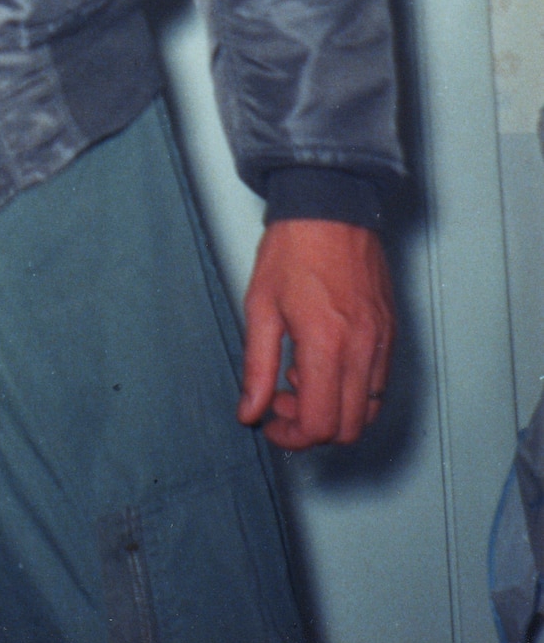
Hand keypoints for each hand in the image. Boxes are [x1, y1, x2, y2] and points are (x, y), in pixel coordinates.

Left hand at [238, 219, 394, 448]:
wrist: (330, 206)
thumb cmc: (293, 249)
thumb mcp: (260, 306)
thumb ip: (256, 366)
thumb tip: (250, 411)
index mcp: (326, 343)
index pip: (319, 424)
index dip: (291, 435)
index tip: (268, 421)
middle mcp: (363, 350)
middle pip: (348, 428)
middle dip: (311, 428)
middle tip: (281, 401)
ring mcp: (384, 343)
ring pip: (368, 412)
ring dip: (334, 411)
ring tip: (301, 377)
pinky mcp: (392, 333)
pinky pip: (380, 385)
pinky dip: (353, 391)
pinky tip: (324, 363)